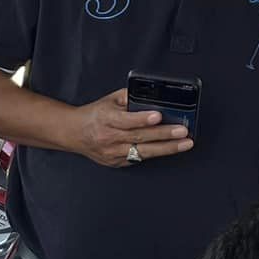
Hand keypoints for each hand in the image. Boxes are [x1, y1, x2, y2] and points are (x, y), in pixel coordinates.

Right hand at [65, 89, 191, 167]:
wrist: (74, 133)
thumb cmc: (94, 115)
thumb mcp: (109, 100)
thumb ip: (129, 96)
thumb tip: (151, 95)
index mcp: (106, 118)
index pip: (127, 120)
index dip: (143, 119)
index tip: (159, 116)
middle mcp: (109, 137)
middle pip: (140, 137)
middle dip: (164, 134)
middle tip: (183, 131)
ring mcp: (112, 152)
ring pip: (143, 151)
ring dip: (166, 147)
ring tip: (185, 143)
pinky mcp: (116, 162)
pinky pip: (138, 158)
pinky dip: (154, 153)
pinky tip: (169, 149)